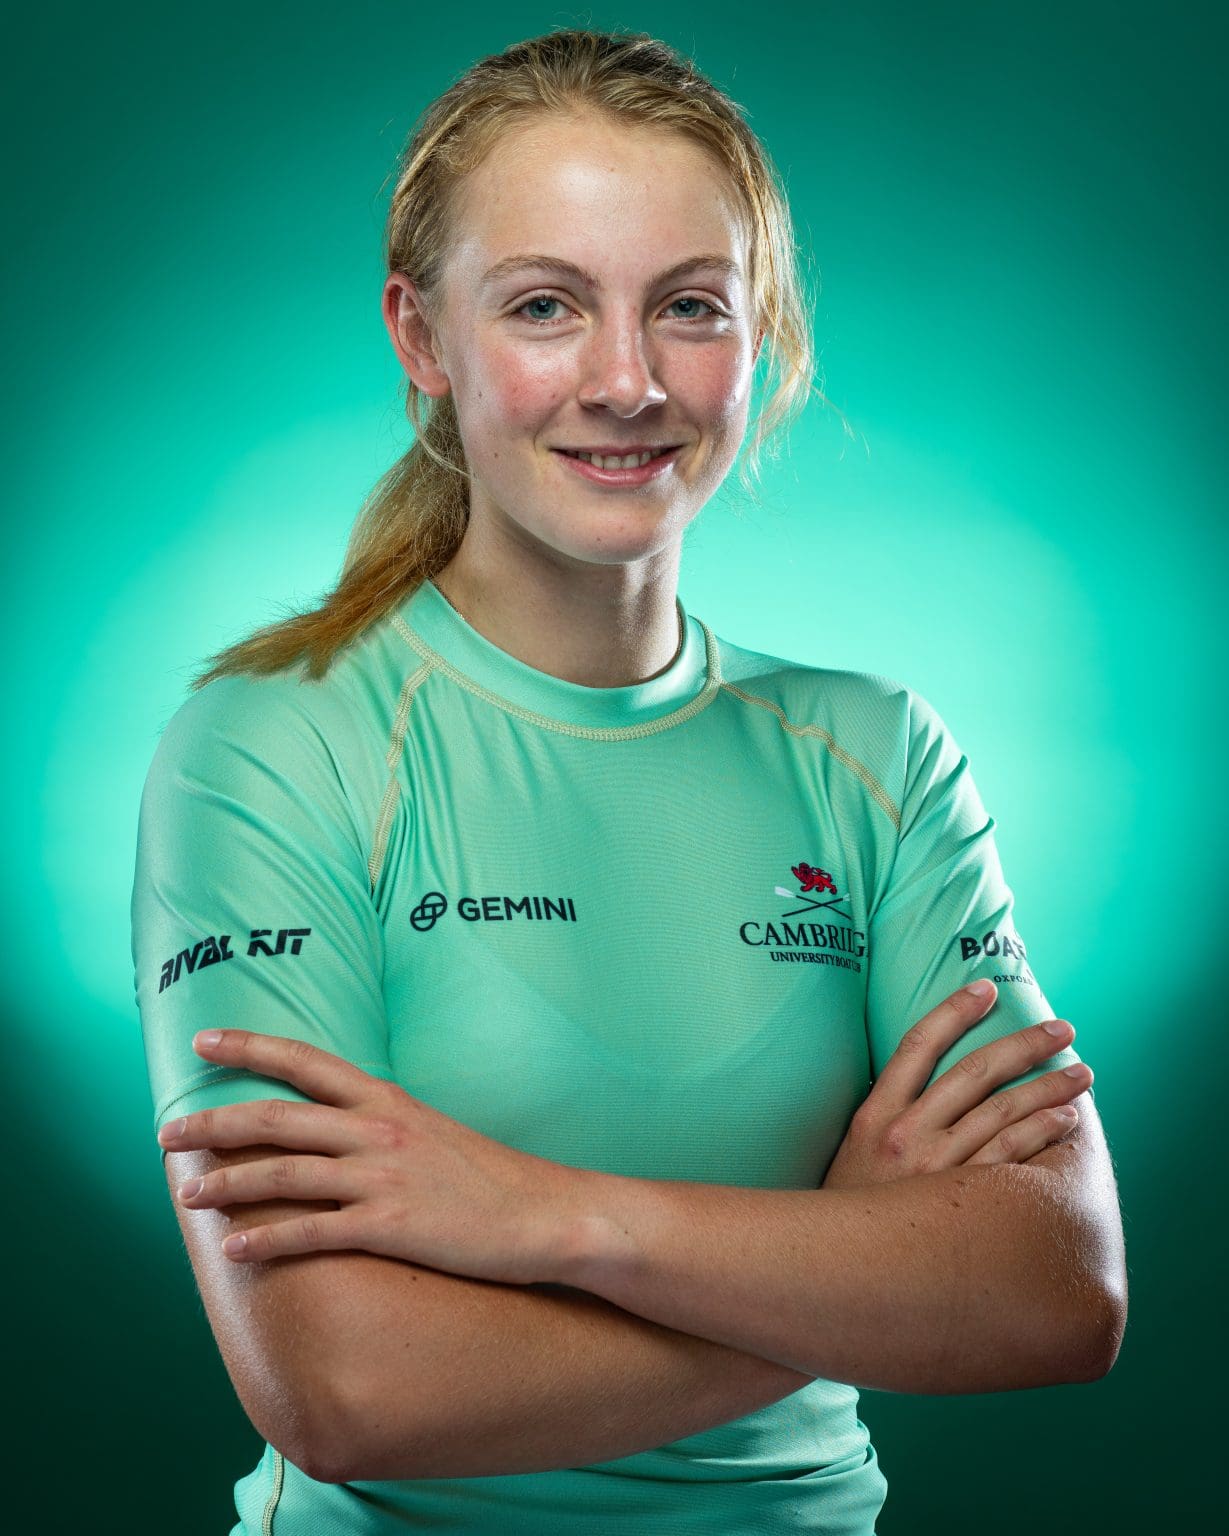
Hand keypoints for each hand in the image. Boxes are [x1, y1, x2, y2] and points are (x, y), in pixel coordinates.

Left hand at [156, 1029, 585, 1283]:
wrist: (545, 1214)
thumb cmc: (489, 1177)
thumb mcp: (432, 1130)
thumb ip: (382, 1123)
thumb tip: (335, 1125)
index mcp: (387, 1100)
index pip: (306, 1061)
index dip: (251, 1047)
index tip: (204, 1039)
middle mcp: (378, 1131)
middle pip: (277, 1117)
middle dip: (214, 1122)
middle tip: (167, 1132)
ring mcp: (382, 1179)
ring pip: (283, 1173)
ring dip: (226, 1183)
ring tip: (186, 1193)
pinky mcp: (389, 1227)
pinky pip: (312, 1232)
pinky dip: (266, 1239)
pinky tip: (234, 1248)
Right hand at [822, 981, 1092, 1191]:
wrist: (836, 1270)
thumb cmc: (852, 1210)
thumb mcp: (854, 1152)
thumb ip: (888, 1116)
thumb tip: (926, 1081)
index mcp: (875, 1114)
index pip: (917, 1044)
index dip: (954, 1011)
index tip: (987, 989)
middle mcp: (905, 1135)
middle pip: (974, 1072)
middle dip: (1024, 1045)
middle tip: (1062, 1029)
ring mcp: (934, 1169)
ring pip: (1001, 1112)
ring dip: (1048, 1088)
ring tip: (1081, 1075)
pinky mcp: (958, 1205)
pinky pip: (1010, 1159)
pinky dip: (1040, 1133)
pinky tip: (1065, 1119)